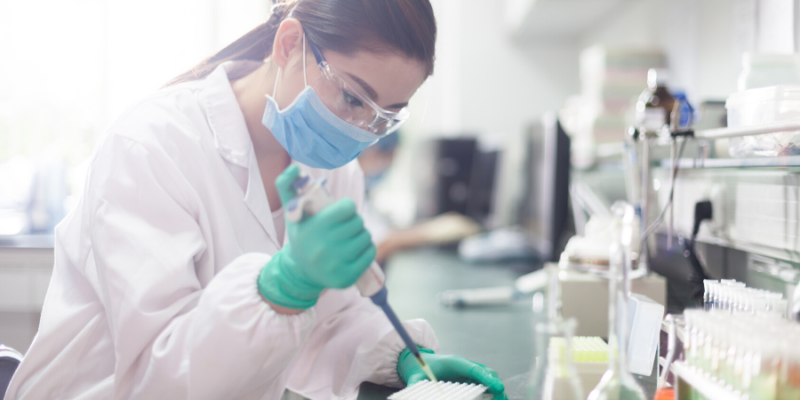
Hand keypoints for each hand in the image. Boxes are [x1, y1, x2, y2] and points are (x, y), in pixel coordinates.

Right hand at [258, 165, 376, 308]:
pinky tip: (355, 250)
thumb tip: (294, 168)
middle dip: (354, 221)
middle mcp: (324, 248)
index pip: (348, 207)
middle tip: (344, 226)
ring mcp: (336, 265)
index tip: (340, 213)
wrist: (300, 272)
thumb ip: (287, 186)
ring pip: (366, 237)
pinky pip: (370, 254)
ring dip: (361, 235)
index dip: (346, 208)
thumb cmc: (301, 235)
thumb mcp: (292, 212)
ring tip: (348, 238)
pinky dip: (366, 249)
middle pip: (358, 222)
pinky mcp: (347, 277)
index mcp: (313, 229)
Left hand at [398, 348, 506, 399]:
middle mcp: (465, 365)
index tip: (498, 388)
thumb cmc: (420, 368)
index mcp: (454, 362)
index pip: (474, 369)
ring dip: (496, 389)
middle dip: (496, 385)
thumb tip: (414, 394)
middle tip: (502, 399)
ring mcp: (468, 371)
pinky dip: (490, 391)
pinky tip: (495, 399)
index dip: (487, 379)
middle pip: (486, 373)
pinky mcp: (468, 377)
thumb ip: (416, 385)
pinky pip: (483, 382)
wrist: (419, 360)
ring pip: (488, 377)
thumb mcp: (415, 377)